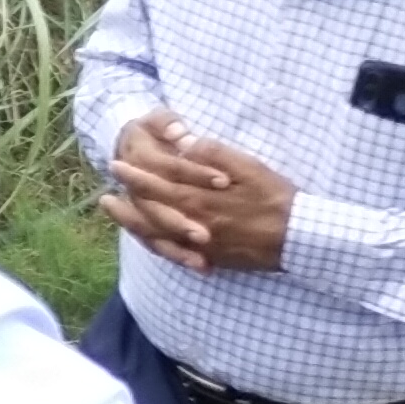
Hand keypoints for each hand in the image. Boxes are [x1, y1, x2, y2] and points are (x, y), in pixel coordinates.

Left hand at [101, 112, 289, 273]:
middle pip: (149, 215)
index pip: (156, 187)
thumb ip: (213, 154)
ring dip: (134, 226)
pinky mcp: (211, 258)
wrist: (300, 238)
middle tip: (104, 198)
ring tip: (118, 218)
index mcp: (200, 199)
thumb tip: (185, 144)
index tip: (116, 166)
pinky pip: (176, 255)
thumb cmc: (276, 198)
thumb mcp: (248, 167)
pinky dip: (158, 247)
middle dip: (125, 205)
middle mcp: (193, 225)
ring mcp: (200, 246)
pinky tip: (148, 240)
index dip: (134, 176)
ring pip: (157, 238)